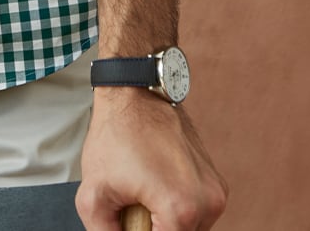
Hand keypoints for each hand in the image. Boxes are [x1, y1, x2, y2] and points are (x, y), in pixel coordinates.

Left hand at [75, 90, 227, 230]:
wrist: (135, 91)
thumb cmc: (116, 133)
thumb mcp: (94, 193)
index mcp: (181, 209)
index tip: (130, 221)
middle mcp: (208, 202)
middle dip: (154, 229)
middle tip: (133, 206)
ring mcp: (215, 191)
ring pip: (189, 229)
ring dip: (167, 222)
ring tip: (143, 194)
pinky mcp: (215, 181)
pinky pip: (196, 210)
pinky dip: (177, 207)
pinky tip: (155, 184)